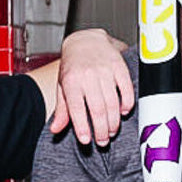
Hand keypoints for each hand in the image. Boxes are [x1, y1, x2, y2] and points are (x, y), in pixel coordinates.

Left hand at [51, 28, 133, 145]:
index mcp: (71, 81)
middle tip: (103, 141)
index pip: (76, 108)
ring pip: (112, 102)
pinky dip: (127, 103)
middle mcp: (87, 75)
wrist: (86, 40)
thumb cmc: (73, 66)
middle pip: (97, 109)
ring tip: (112, 131)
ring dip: (114, 121)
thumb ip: (62, 109)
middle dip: (101, 129)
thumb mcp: (62, 86)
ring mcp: (105, 70)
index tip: (86, 140)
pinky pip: (126, 89)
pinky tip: (123, 112)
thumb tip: (55, 129)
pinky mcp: (119, 66)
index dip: (82, 126)